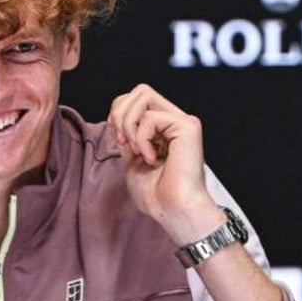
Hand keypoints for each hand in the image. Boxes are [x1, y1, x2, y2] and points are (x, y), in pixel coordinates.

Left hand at [107, 84, 220, 243]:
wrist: (173, 210)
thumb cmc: (155, 194)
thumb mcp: (131, 158)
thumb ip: (126, 135)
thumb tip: (114, 115)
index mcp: (162, 128)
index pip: (133, 100)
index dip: (118, 115)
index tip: (119, 142)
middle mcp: (174, 120)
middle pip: (139, 90)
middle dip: (121, 113)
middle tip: (123, 142)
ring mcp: (182, 121)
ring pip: (143, 95)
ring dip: (129, 124)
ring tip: (137, 150)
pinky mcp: (187, 126)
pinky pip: (150, 116)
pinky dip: (142, 138)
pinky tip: (152, 158)